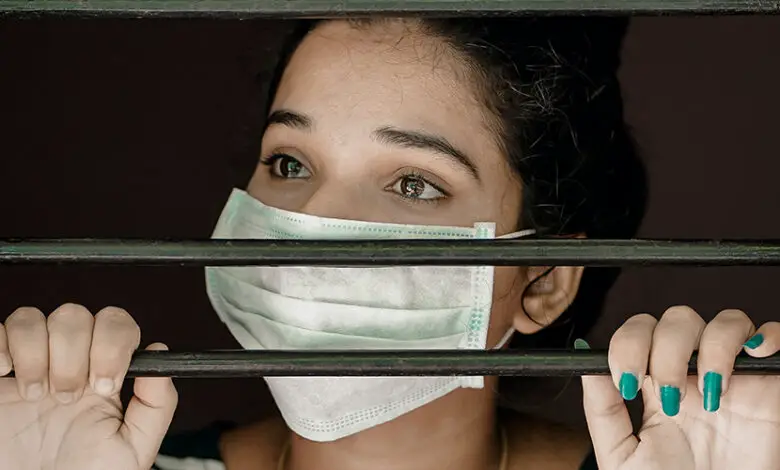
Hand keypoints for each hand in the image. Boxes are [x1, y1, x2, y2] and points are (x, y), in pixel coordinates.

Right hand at [0, 304, 177, 469]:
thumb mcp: (134, 447)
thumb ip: (157, 403)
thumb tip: (161, 351)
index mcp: (104, 375)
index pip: (116, 325)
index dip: (112, 344)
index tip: (103, 384)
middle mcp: (68, 363)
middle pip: (74, 316)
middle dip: (72, 355)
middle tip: (67, 397)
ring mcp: (29, 365)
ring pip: (33, 319)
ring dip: (35, 354)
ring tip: (36, 397)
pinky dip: (1, 345)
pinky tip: (6, 375)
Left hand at [582, 306, 779, 469]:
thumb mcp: (623, 455)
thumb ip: (602, 409)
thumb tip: (587, 364)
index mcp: (655, 386)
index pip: (639, 334)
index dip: (629, 344)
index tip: (626, 381)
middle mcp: (693, 375)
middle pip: (678, 321)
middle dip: (666, 349)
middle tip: (667, 396)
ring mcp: (734, 378)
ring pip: (724, 322)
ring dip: (712, 347)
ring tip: (709, 396)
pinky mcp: (769, 388)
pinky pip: (773, 338)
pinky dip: (767, 336)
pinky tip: (752, 357)